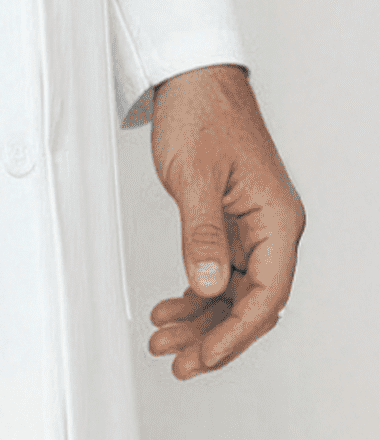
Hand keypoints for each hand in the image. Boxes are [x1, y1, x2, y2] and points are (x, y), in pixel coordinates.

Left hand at [148, 63, 305, 379]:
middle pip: (250, 302)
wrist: (191, 78)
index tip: (204, 357)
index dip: (236, 333)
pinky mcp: (227, 221)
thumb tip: (209, 288)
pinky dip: (194, 293)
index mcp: (277, 219)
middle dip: (213, 336)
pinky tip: (169, 309)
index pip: (267, 295)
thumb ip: (202, 234)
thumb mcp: (195, 176)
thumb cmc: (202, 113)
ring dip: (199, 319)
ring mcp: (250, 227)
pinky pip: (217, 271)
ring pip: (231, 291)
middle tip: (176, 361)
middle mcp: (271, 228)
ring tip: (162, 340)